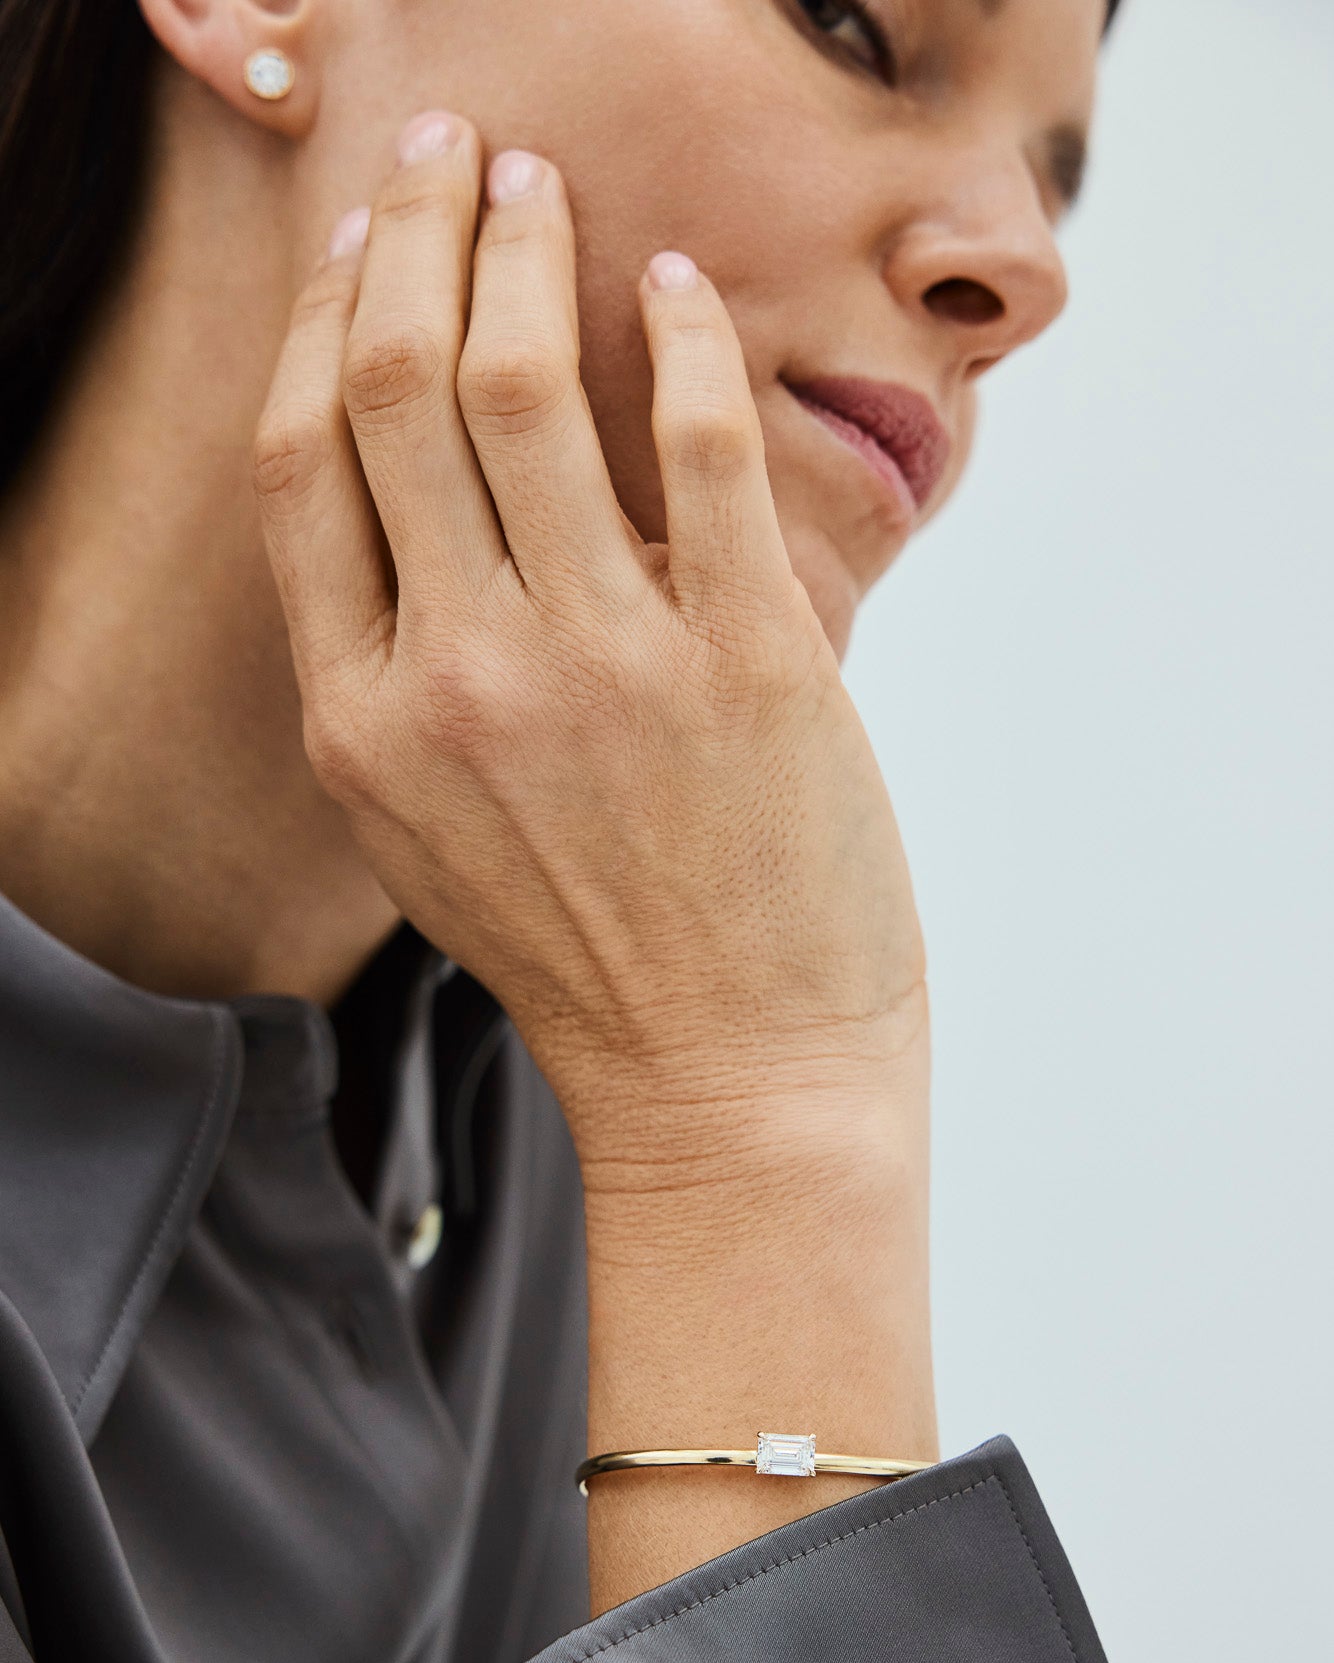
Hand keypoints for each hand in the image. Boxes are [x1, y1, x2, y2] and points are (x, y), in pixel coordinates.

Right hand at [252, 111, 925, 1164]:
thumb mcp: (435, 834)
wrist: (730, 1081)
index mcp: (362, 724)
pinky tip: (677, 288)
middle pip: (392, 392)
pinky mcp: (744, 661)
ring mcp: (599, 666)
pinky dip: (685, 341)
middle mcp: (456, 681)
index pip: (299, 467)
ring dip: (527, 251)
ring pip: (523, 389)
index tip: (356, 248)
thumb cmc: (591, 958)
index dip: (321, 325)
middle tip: (448, 157)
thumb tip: (427, 508)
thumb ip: (401, 679)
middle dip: (410, 236)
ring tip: (543, 187)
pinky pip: (701, 446)